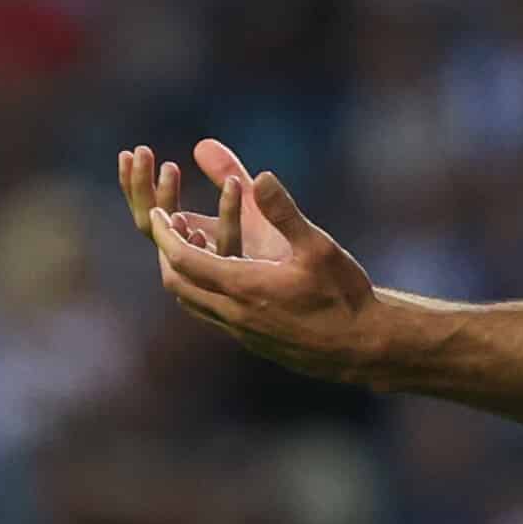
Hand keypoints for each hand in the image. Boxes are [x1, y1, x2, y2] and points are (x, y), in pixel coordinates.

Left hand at [113, 139, 382, 381]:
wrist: (363, 347)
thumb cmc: (344, 296)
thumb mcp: (318, 247)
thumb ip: (284, 212)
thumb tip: (261, 176)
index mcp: (244, 288)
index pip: (184, 260)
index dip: (166, 235)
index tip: (159, 212)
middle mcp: (234, 314)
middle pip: (177, 283)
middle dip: (167, 252)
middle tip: (168, 225)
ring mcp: (241, 332)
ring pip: (192, 303)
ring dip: (183, 273)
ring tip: (191, 243)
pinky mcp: (252, 341)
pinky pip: (211, 314)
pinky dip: (202, 289)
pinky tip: (220, 272)